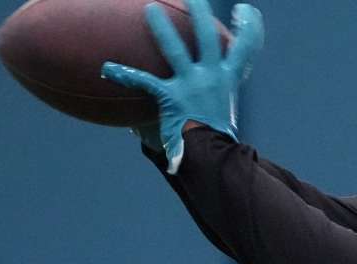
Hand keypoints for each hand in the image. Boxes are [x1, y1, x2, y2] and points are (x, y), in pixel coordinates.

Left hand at [102, 0, 264, 173]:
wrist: (212, 157)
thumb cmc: (216, 140)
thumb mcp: (221, 114)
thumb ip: (210, 99)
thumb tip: (198, 98)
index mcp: (228, 80)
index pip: (245, 49)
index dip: (248, 29)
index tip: (245, 12)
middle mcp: (213, 77)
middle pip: (208, 36)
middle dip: (200, 13)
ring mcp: (193, 85)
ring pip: (175, 50)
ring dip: (161, 28)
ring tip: (149, 9)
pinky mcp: (172, 97)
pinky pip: (145, 82)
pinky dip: (125, 75)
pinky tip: (108, 68)